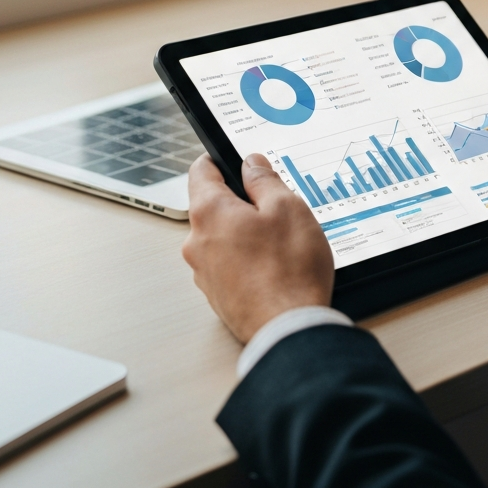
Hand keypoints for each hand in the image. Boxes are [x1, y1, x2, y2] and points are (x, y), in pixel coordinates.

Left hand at [182, 154, 333, 342]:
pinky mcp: (217, 295)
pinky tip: (275, 266)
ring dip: (244, 232)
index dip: (219, 158)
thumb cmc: (289, 270)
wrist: (289, 330)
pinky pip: (228, 264)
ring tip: (280, 241)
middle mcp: (197, 242)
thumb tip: (252, 164)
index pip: (201, 170)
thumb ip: (265, 179)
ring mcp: (204, 272)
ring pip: (222, 236)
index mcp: (210, 212)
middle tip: (274, 205)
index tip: (233, 158)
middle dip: (241, 201)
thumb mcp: (288, 207)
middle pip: (213, 205)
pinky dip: (247, 259)